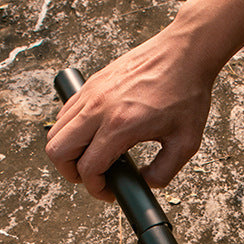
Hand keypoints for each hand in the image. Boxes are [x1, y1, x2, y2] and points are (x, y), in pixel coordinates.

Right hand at [45, 28, 212, 200]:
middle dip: (71, 173)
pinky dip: (71, 131)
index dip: (96, 189)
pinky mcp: (91, 83)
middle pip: (57, 152)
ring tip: (93, 157)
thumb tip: (144, 184)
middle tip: (93, 176)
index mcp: (121, 125)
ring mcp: (91, 93)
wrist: (185, 52)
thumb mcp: (185, 143)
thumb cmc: (187, 92)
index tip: (109, 191)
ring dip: (68, 152)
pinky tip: (95, 134)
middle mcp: (99, 108)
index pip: (88, 168)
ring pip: (55, 132)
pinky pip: (65, 113)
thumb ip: (163, 172)